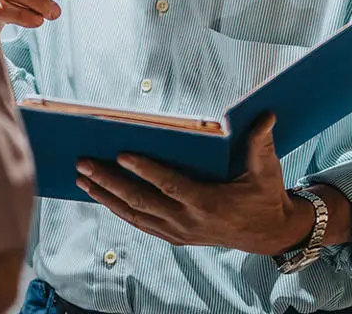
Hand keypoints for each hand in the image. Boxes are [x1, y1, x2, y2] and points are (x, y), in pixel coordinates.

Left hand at [77, 115, 313, 255]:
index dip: (145, 170)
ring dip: (106, 197)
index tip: (121, 155)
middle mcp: (187, 221)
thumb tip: (266, 116)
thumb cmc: (264, 197)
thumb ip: (261, 144)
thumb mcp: (266, 171)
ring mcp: (179, 232)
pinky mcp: (175, 236)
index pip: (169, 185)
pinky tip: (102, 196)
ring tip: (83, 179)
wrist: (267, 233)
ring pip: (134, 215)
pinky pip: (141, 223)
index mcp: (207, 203)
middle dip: (109, 182)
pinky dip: (119, 209)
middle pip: (141, 202)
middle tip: (84, 164)